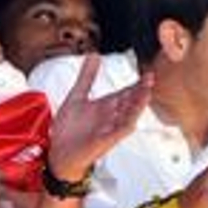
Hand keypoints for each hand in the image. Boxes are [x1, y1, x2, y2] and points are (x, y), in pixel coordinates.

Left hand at [46, 54, 151, 181]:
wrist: (57, 152)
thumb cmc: (68, 130)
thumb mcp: (77, 96)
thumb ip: (87, 77)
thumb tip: (94, 56)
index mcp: (106, 106)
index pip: (126, 93)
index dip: (137, 84)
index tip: (148, 74)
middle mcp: (111, 117)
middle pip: (130, 102)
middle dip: (141, 92)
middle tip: (150, 80)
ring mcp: (109, 129)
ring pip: (128, 116)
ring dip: (137, 106)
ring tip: (146, 94)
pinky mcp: (104, 141)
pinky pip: (118, 133)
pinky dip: (125, 126)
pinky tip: (132, 119)